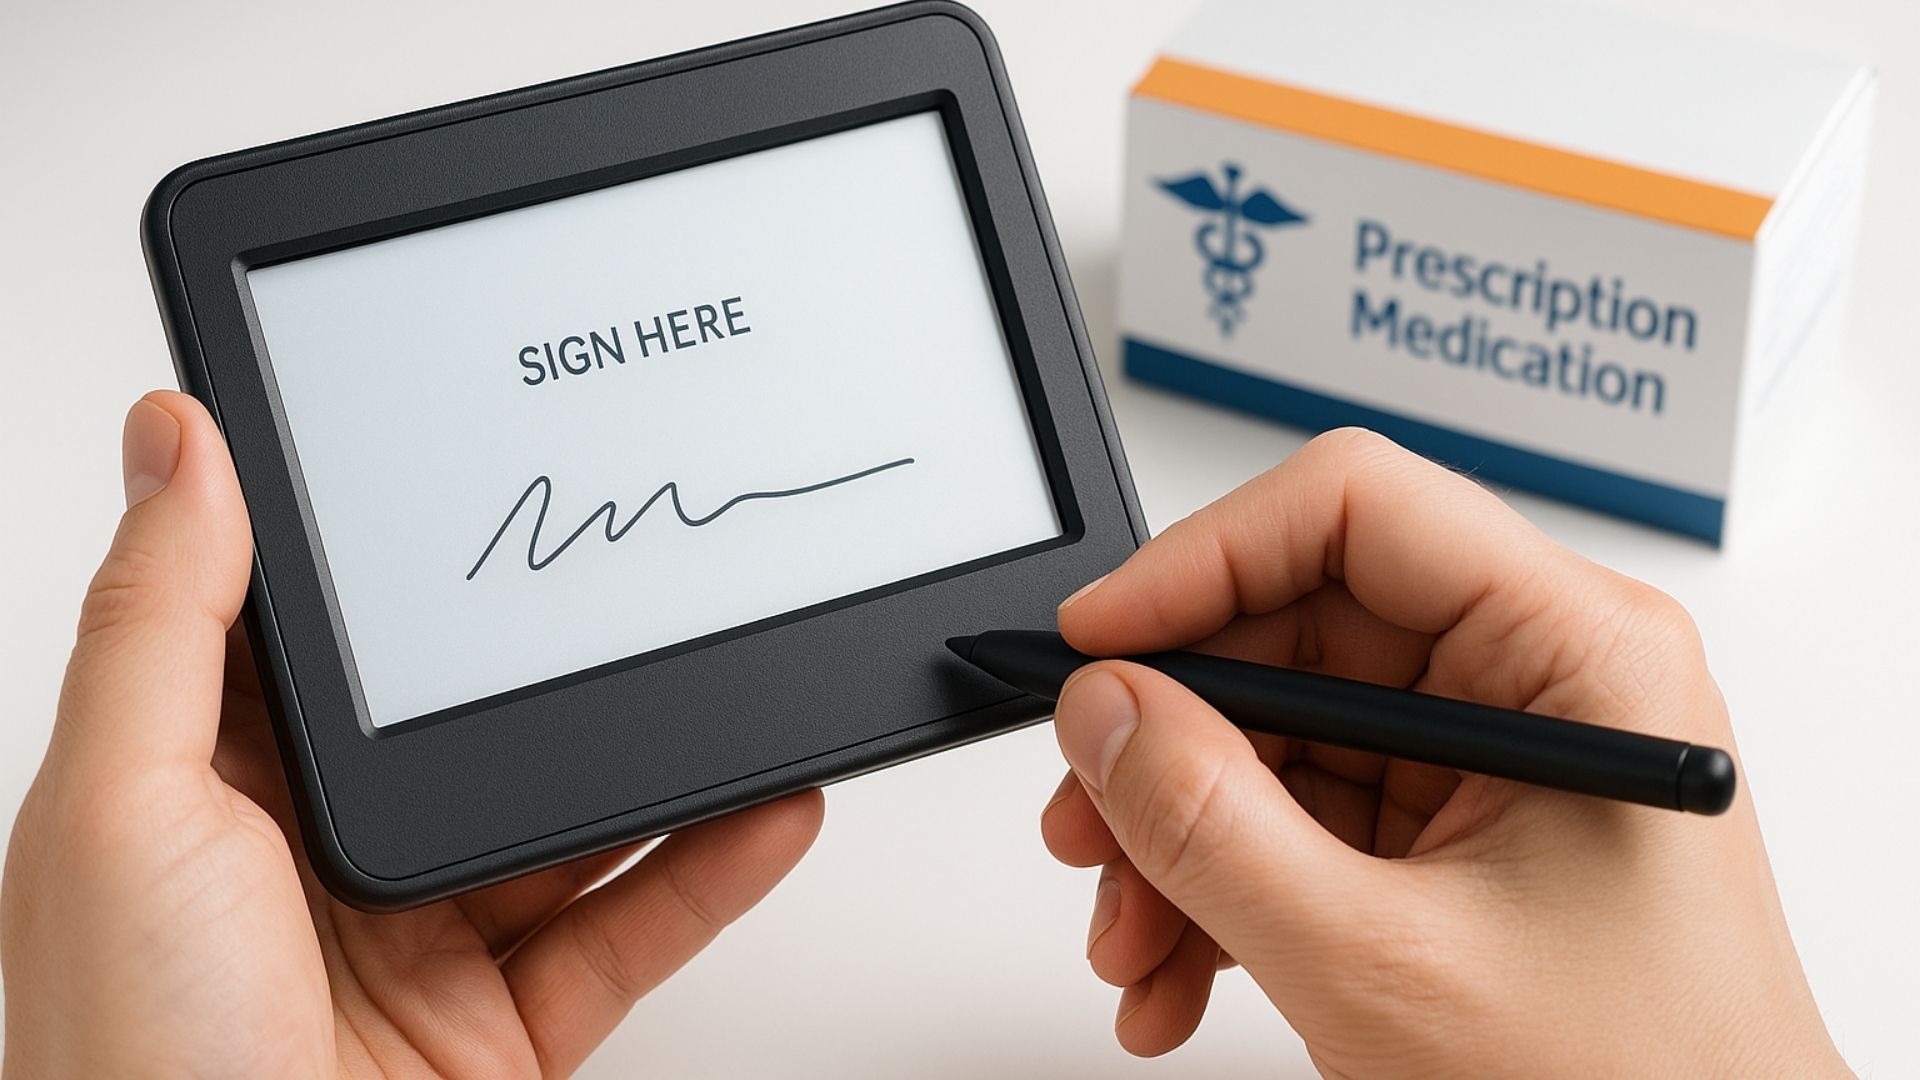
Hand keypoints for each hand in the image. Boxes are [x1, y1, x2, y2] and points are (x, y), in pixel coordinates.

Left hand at [1, 391, 823, 1078]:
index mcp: (199, 796)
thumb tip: (175, 438)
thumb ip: (162, 622)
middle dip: (549, 663)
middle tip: (629, 575)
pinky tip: (763, 808)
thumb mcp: (120, 811)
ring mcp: (420, 945)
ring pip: (565, 822)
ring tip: (730, 681)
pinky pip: (630, 925)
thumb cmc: (133, 1068)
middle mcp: (310, 865)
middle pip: (459, 729)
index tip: (455, 474)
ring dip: (658, 761)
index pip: (305, 637)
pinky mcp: (508, 1023)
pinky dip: (708, 869)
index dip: (377, 557)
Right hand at [1041, 429, 1846, 1076]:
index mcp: (1575, 654)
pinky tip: (1178, 973)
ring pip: (1276, 735)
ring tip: (1134, 946)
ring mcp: (1490, 760)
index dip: (1202, 559)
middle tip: (1088, 822)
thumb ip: (1214, 824)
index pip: (1355, 510)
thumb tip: (1103, 710)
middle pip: (1290, 630)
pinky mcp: (1453, 832)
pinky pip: (1297, 815)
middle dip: (1171, 742)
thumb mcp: (1379, 962)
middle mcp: (1536, 681)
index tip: (1096, 644)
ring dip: (1178, 838)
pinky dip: (1219, 887)